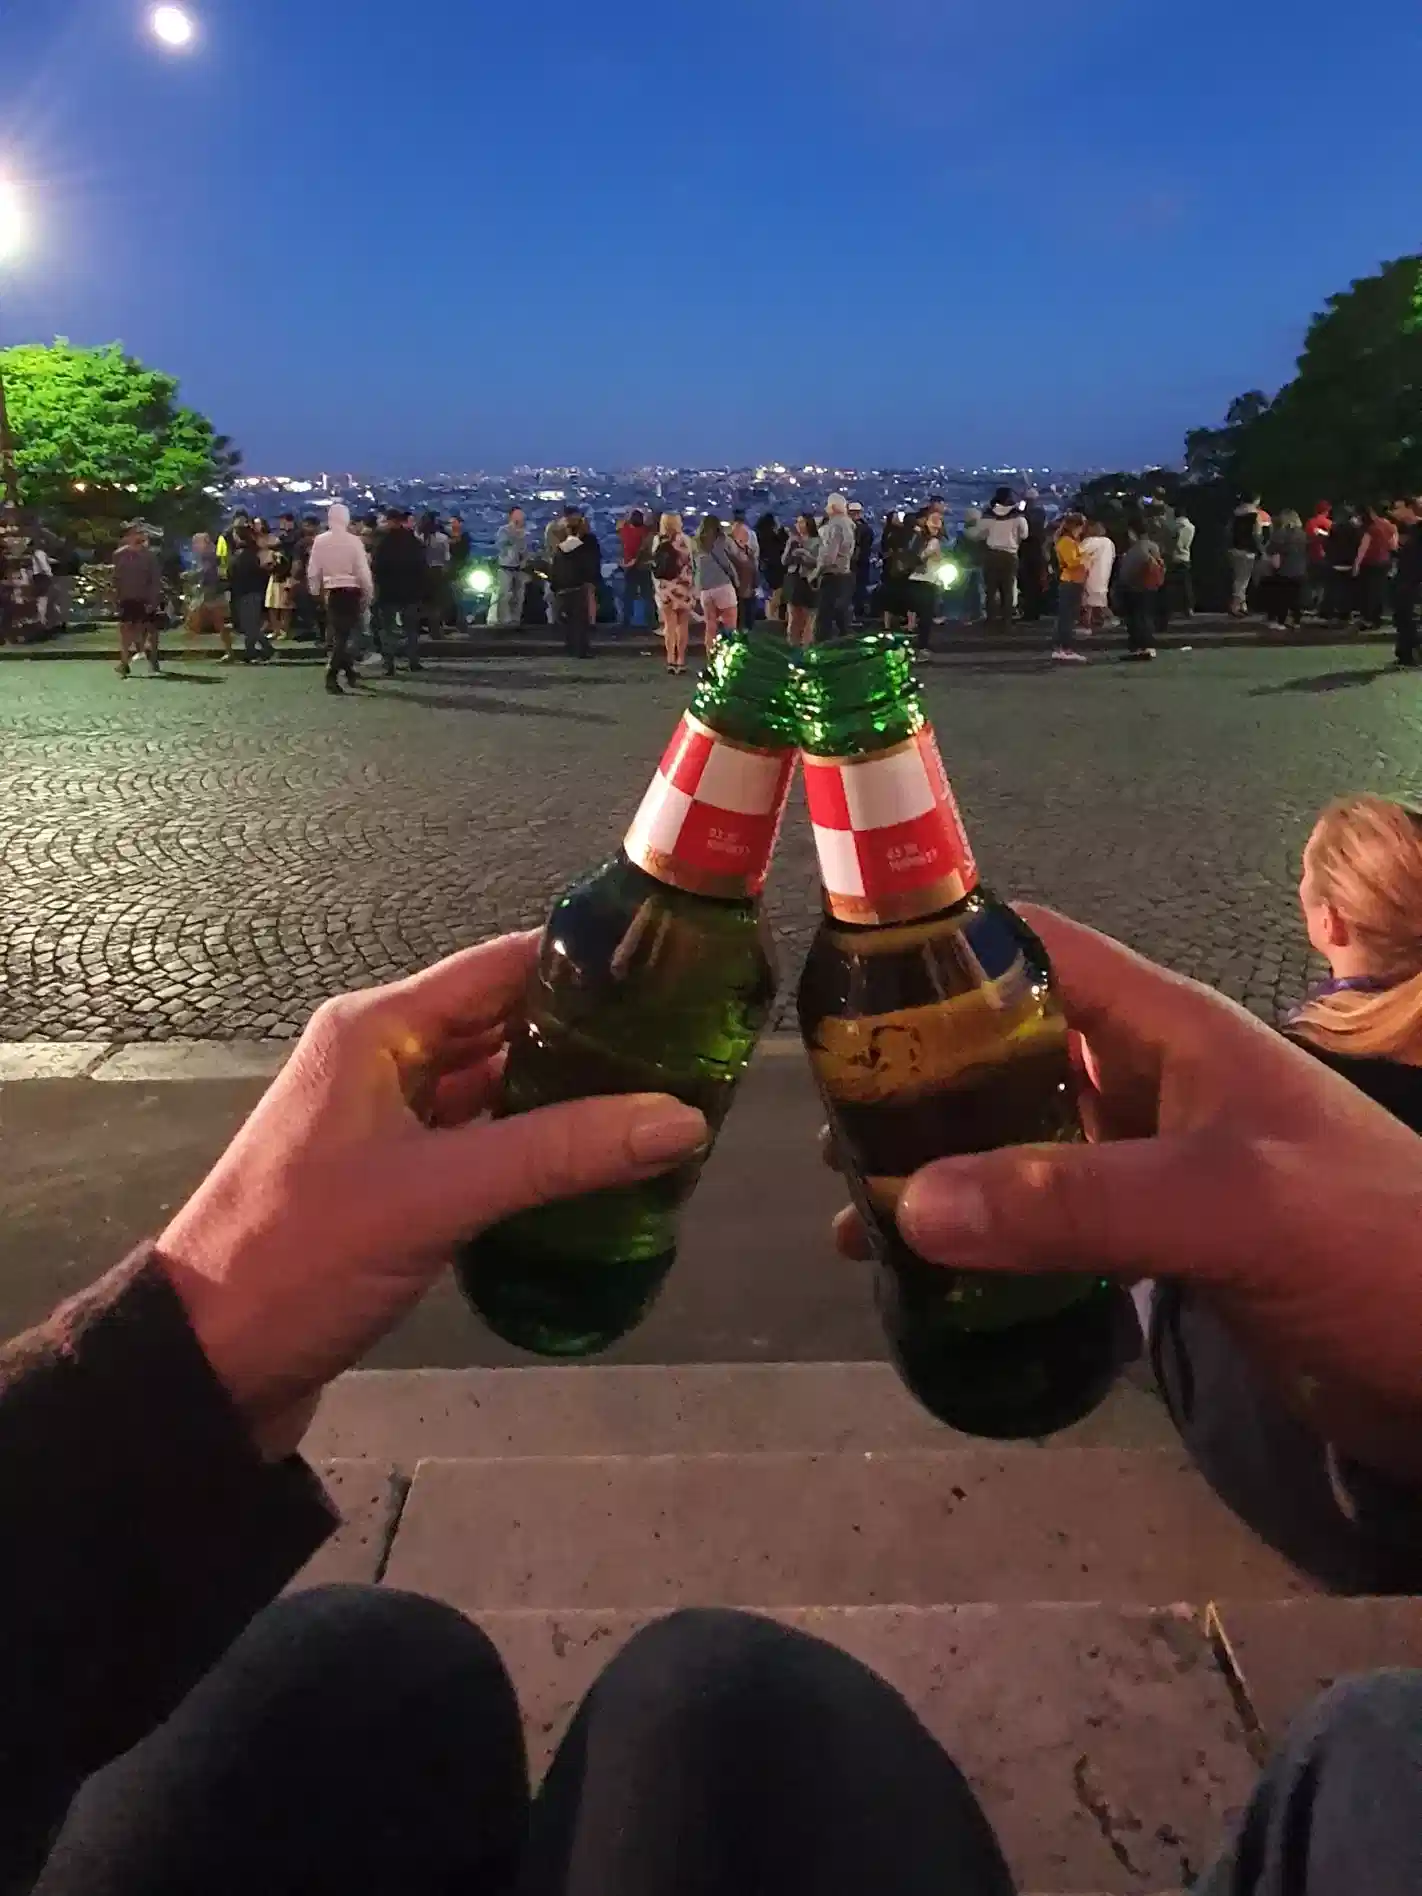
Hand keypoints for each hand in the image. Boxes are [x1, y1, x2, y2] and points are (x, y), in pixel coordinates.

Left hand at [157, 934, 707, 1453]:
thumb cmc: (305, 1255)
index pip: (502, 966)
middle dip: (590, 1037)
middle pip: (505, 1025)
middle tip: (688, 1053)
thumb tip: (684, 1118)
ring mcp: (386, 1122)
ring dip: (566, 1097)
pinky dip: (534, 1148)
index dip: (585, 966)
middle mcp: (382, 1059)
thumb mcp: (440, 1194)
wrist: (208, 1364)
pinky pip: (480, 1142)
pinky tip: (597, 1168)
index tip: (673, 977)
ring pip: (495, 1087)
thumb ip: (561, 1152)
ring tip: (661, 1106)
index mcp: (378, 1029)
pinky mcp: (394, 1180)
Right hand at [834, 907, 1421, 1480]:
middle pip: (1008, 1050)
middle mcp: (1149, 1082)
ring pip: (1020, 1144)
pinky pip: (1049, 1224)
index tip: (842, 992)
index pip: (1037, 949)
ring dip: (941, 1172)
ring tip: (854, 1217)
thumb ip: (1077, 1200)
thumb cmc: (1373, 1246)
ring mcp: (1152, 1165)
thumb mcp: (1230, 1206)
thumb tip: (910, 1205)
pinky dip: (987, 1241)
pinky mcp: (1157, 1245)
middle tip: (829, 1133)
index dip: (943, 950)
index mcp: (1168, 1030)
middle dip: (917, 1083)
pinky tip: (930, 1278)